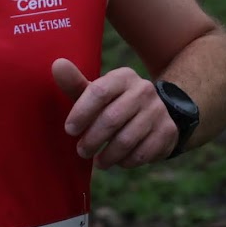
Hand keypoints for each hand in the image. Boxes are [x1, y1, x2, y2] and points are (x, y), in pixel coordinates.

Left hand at [52, 58, 177, 168]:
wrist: (157, 113)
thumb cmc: (114, 104)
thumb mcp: (96, 93)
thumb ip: (75, 83)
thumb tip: (57, 64)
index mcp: (123, 77)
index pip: (100, 91)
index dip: (82, 112)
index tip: (69, 130)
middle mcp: (143, 90)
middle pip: (112, 118)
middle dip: (92, 139)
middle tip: (81, 151)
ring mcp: (158, 111)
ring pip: (127, 139)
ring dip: (108, 155)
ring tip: (99, 161)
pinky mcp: (167, 131)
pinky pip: (142, 153)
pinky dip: (126, 161)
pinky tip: (119, 161)